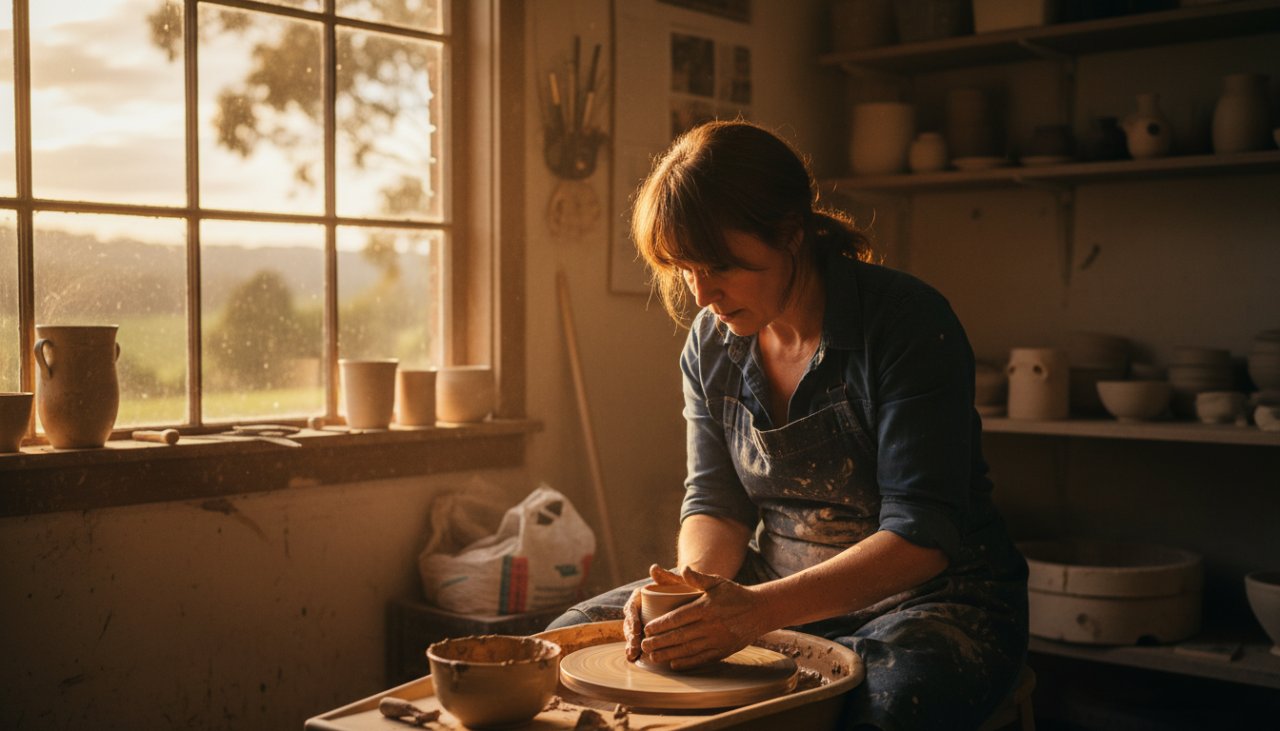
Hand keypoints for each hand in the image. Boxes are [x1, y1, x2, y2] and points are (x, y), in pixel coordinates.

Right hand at [623, 564, 688, 662]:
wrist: (690, 596)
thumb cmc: (683, 588)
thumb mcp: (676, 582)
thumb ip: (666, 575)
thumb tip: (654, 568)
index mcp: (640, 596)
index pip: (631, 607)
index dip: (632, 618)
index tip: (637, 628)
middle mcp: (638, 609)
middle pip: (630, 623)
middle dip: (630, 636)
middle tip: (635, 646)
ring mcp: (642, 621)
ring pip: (632, 634)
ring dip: (630, 645)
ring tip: (633, 656)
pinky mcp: (647, 632)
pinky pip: (639, 641)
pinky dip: (635, 651)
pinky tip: (635, 660)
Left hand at [639, 565, 770, 669]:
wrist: (760, 611)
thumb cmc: (734, 594)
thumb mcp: (717, 582)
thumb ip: (698, 577)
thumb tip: (684, 568)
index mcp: (705, 608)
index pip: (677, 618)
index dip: (660, 625)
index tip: (647, 628)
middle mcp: (710, 625)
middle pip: (679, 636)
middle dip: (659, 642)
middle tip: (643, 645)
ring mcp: (717, 640)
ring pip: (688, 650)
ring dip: (668, 654)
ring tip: (653, 656)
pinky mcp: (723, 651)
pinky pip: (702, 659)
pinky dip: (687, 663)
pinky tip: (673, 664)